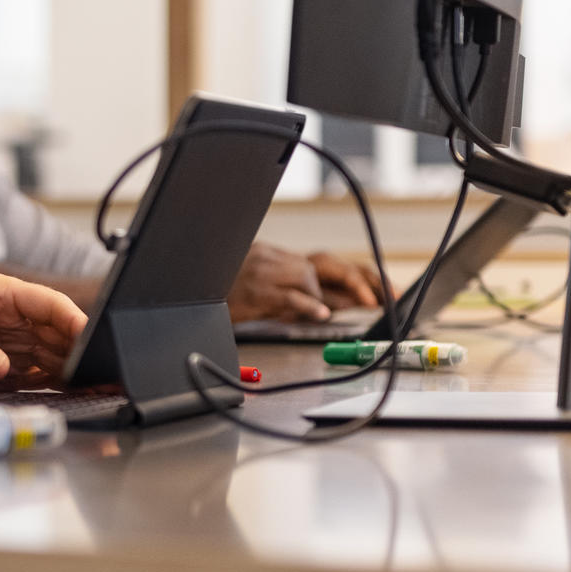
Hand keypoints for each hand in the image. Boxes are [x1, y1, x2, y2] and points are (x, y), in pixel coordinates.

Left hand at [0, 275, 86, 391]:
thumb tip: (1, 367)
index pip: (46, 304)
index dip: (72, 319)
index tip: (92, 336)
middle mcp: (9, 317)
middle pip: (55, 333)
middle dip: (79, 350)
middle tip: (99, 372)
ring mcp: (6, 342)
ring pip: (50, 355)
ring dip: (70, 370)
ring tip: (93, 386)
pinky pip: (33, 374)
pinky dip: (51, 383)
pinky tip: (68, 393)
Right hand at [227, 243, 384, 322]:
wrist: (189, 293)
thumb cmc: (222, 295)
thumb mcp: (257, 291)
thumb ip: (289, 294)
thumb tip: (327, 308)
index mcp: (275, 256)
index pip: (325, 263)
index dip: (356, 277)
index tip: (381, 292)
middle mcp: (272, 259)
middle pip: (326, 264)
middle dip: (358, 281)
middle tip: (380, 300)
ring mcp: (263, 273)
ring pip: (308, 277)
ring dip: (324, 296)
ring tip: (329, 312)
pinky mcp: (256, 292)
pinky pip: (289, 296)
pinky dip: (308, 305)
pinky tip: (322, 314)